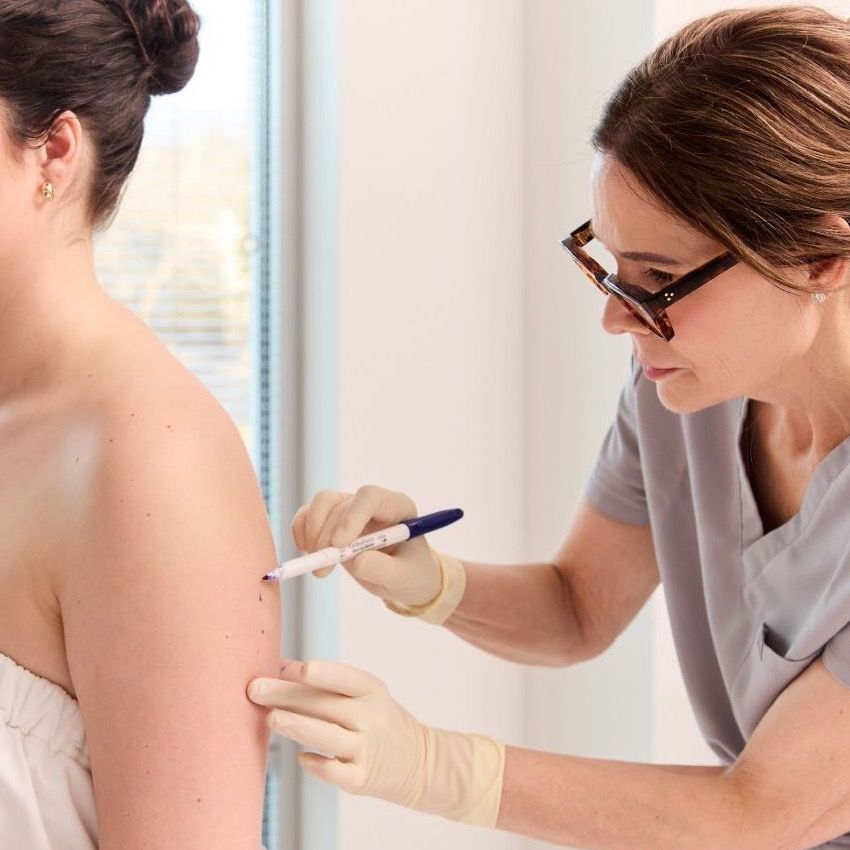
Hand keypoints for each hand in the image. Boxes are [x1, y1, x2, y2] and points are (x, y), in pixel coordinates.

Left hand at [247, 660, 504, 825]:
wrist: (419, 761)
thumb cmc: (378, 719)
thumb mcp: (365, 692)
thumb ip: (326, 682)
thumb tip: (279, 666)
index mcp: (370, 690)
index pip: (344, 677)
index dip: (318, 672)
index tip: (285, 667)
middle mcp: (369, 717)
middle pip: (325, 704)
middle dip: (288, 696)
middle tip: (255, 689)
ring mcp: (366, 748)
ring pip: (328, 736)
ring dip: (298, 726)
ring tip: (271, 719)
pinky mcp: (361, 778)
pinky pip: (335, 772)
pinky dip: (318, 764)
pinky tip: (301, 758)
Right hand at [291, 486, 441, 606]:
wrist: (405, 579)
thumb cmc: (412, 574)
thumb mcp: (404, 577)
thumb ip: (382, 568)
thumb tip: (354, 561)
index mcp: (398, 507)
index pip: (370, 497)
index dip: (350, 516)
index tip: (338, 545)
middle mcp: (373, 503)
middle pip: (341, 504)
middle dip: (327, 536)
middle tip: (323, 568)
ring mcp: (352, 509)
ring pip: (322, 504)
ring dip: (312, 532)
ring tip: (318, 566)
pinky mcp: (334, 521)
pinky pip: (309, 515)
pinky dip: (301, 531)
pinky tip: (306, 552)